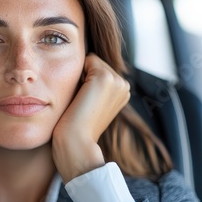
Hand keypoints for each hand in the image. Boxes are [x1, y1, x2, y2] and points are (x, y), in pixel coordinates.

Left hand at [52, 53, 129, 182]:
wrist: (76, 142)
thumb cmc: (76, 126)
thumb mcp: (90, 104)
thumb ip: (93, 87)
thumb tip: (85, 66)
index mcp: (122, 92)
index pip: (99, 70)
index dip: (86, 83)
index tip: (85, 105)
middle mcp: (124, 85)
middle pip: (95, 63)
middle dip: (84, 78)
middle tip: (82, 104)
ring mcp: (117, 80)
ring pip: (91, 61)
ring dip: (81, 77)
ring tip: (81, 101)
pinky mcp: (105, 77)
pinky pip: (87, 60)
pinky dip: (78, 74)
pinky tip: (80, 96)